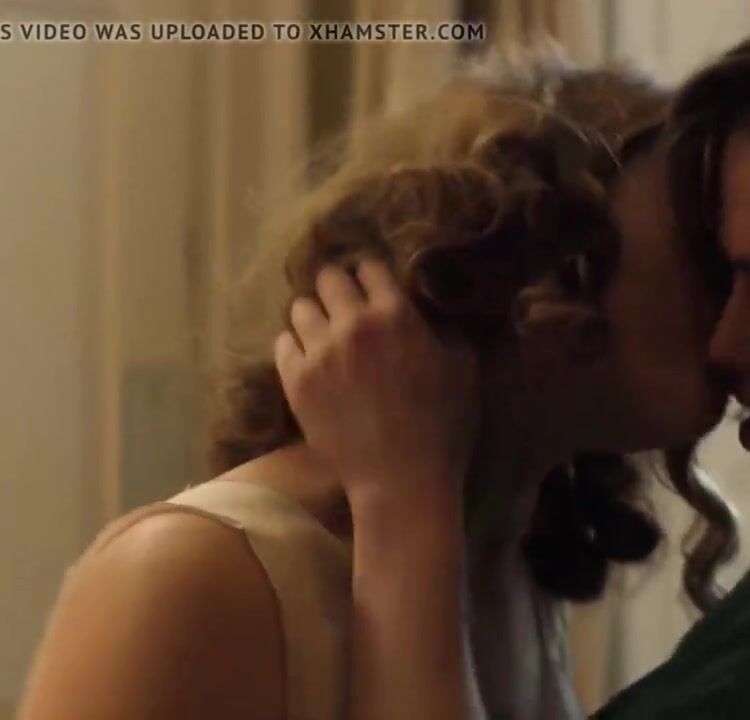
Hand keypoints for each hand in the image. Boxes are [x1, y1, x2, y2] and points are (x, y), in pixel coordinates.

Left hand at [274, 259, 479, 508]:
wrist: (401, 479)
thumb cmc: (442, 425)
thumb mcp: (463, 368)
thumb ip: (445, 330)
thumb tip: (428, 313)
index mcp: (395, 314)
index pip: (369, 267)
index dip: (372, 277)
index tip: (374, 289)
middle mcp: (351, 324)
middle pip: (327, 278)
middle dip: (338, 288)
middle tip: (347, 308)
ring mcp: (319, 352)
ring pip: (300, 308)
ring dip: (315, 317)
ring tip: (326, 336)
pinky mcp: (295, 381)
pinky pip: (283, 343)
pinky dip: (296, 346)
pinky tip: (313, 361)